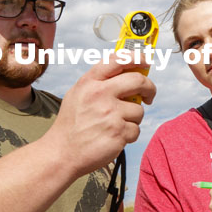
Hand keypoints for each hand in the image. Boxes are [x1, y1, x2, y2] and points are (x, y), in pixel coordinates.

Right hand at [42, 57, 155, 177]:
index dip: (137, 58)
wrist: (61, 153)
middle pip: (138, 81)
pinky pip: (136, 130)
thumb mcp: (78, 94)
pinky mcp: (118, 133)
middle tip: (149, 96)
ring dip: (133, 119)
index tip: (147, 62)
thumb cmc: (71, 124)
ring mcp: (110, 114)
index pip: (118, 60)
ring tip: (115, 125)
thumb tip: (127, 73)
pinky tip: (113, 137)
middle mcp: (100, 94)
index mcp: (90, 82)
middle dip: (149, 88)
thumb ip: (99, 81)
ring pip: (139, 110)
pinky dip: (129, 135)